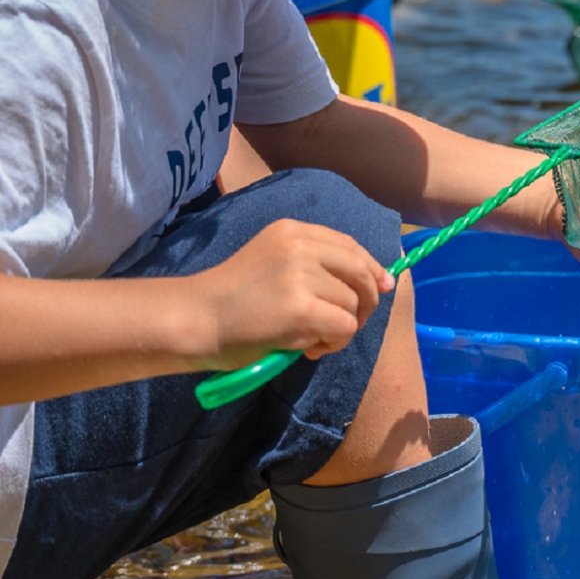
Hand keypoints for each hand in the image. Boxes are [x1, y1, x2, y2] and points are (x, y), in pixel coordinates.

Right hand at [191, 219, 394, 367]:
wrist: (195, 319)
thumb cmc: (233, 300)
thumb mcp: (273, 263)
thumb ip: (314, 265)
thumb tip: (377, 282)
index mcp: (292, 230)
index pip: (349, 244)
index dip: (372, 267)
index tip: (384, 287)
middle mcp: (299, 245)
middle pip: (361, 271)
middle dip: (367, 300)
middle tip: (347, 324)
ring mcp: (301, 275)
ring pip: (353, 303)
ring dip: (341, 328)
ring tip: (312, 339)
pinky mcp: (302, 308)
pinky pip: (344, 326)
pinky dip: (334, 343)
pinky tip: (309, 348)